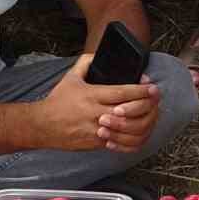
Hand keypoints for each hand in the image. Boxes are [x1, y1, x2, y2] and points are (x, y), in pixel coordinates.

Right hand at [37, 55, 160, 151]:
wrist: (43, 126)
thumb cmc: (58, 101)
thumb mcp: (70, 77)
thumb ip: (86, 63)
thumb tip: (99, 54)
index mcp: (92, 96)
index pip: (123, 93)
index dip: (141, 90)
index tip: (152, 87)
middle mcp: (96, 114)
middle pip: (130, 112)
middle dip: (147, 105)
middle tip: (155, 99)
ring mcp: (98, 131)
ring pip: (129, 131)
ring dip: (143, 122)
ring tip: (150, 114)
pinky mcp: (97, 144)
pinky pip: (122, 144)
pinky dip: (133, 139)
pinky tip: (139, 130)